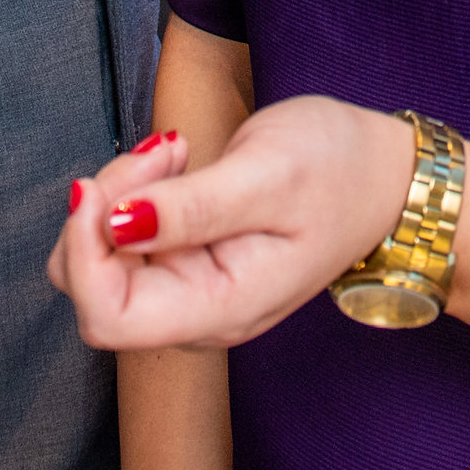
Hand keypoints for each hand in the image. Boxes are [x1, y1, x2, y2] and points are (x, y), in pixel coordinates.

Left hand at [47, 98, 411, 351]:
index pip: (107, 317)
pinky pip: (123, 235)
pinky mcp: (182, 261)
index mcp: (219, 309)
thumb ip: (192, 207)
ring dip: (117, 194)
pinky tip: (177, 161)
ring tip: (176, 153)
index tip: (100, 186)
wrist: (386, 178)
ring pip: (98, 256)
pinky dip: (133, 191)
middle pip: (91, 285)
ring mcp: (187, 289)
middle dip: (103, 210)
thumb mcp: (270, 176)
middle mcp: (194, 313)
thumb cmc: (341, 173)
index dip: (84, 253)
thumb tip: (113, 223)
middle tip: (163, 153)